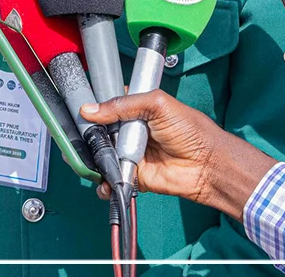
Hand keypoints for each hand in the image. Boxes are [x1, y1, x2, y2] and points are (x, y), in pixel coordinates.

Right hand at [79, 91, 279, 216]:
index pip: (107, 104)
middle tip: (78, 136)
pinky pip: (111, 177)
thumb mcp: (157, 104)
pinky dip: (103, 181)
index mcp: (136, 108)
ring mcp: (130, 153)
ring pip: (102, 155)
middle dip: (87, 134)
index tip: (78, 108)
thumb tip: (90, 110)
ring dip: (92, 158)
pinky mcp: (133, 175)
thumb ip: (123, 105)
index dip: (93, 106)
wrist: (207, 165)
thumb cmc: (190, 130)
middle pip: (100, 131)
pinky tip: (101, 179)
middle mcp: (130, 130)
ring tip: (84, 159)